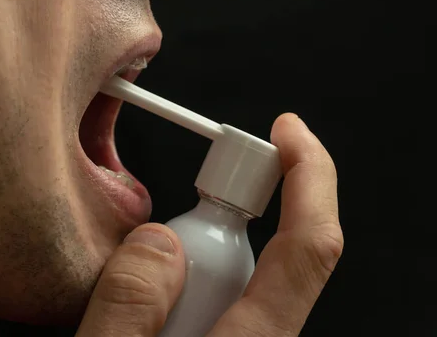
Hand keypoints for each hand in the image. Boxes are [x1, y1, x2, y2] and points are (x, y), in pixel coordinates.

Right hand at [75, 113, 342, 335]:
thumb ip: (128, 307)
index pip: (309, 244)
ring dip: (198, 252)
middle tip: (178, 209)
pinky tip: (150, 303)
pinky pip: (227, 295)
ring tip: (139, 290)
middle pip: (280, 252)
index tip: (288, 130)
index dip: (309, 174)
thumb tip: (157, 240)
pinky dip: (192, 275)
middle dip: (231, 208)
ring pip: (245, 274)